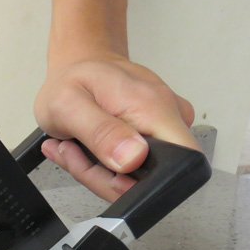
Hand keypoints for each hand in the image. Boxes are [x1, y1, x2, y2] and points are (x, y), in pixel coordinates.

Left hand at [34, 54, 198, 201]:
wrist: (77, 66)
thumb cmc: (71, 81)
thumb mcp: (69, 104)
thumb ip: (100, 132)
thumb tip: (132, 158)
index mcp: (153, 107)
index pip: (180, 162)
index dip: (144, 184)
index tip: (107, 172)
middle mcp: (168, 117)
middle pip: (152, 179)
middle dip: (107, 178)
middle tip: (76, 152)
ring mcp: (162, 130)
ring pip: (135, 179)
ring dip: (99, 173)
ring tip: (76, 144)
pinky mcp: (153, 140)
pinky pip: (129, 172)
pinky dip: (102, 168)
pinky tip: (85, 148)